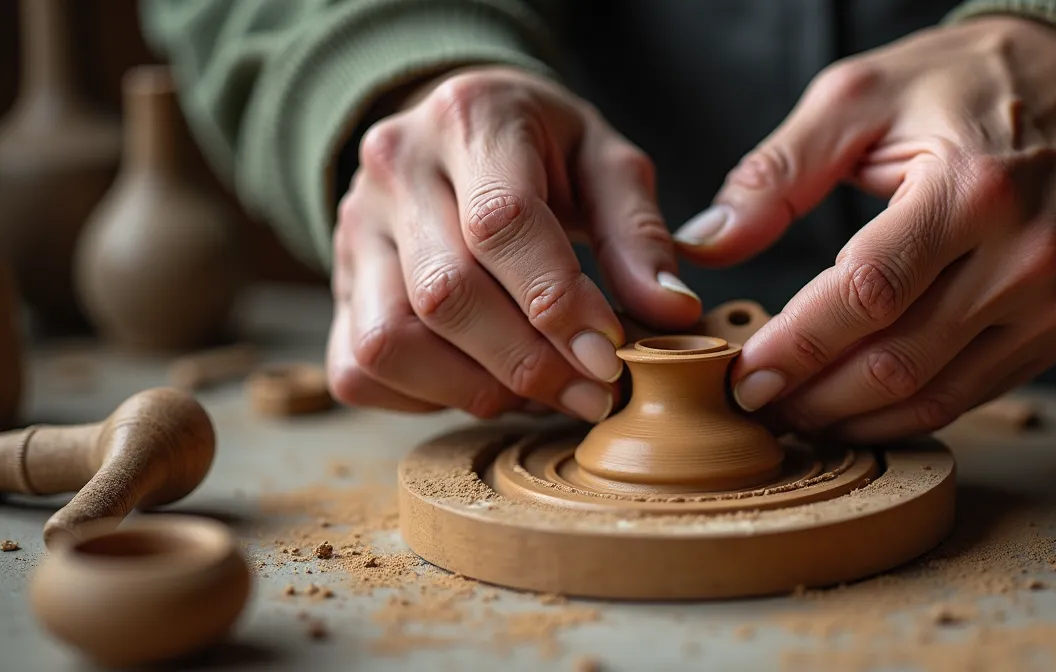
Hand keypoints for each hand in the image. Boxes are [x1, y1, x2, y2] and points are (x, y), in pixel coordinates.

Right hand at [327, 67, 700, 420]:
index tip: (610, 353)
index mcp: (469, 118)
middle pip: (446, 294)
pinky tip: (482, 382)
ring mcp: (352, 231)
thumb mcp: (605, 163)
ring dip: (476, 389)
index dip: (557, 302)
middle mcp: (393, 169)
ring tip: (543, 392)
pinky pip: (361, 368)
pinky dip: (426, 397)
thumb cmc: (543, 151)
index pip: (501, 224)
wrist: (456, 134)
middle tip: (594, 391)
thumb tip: (670, 312)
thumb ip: (638, 233)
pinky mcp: (337, 288)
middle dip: (530, 362)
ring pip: (391, 340)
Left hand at [674, 17, 1055, 440]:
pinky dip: (907, 413)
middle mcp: (1026, 256)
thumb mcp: (863, 96)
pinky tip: (856, 410)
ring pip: (936, 395)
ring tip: (794, 415)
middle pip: (899, 359)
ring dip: (854, 419)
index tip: (742, 375)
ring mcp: (1054, 302)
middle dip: (814, 396)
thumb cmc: (968, 84)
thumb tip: (705, 244)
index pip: (868, 293)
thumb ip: (778, 172)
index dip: (798, 345)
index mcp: (971, 189)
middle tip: (754, 404)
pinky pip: (974, 394)